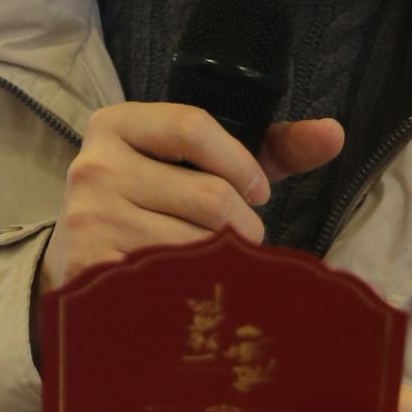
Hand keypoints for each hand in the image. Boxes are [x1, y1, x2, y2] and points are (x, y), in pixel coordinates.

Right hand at [41, 104, 344, 294]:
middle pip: (208, 195)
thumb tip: (333, 133)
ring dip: (224, 262)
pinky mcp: (93, 269)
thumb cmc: (153, 202)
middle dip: (243, 225)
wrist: (78, 260)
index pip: (193, 126)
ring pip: (198, 245)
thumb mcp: (199, 165)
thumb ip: (266, 148)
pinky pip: (174, 281)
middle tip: (239, 241)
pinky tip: (191, 286)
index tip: (256, 192)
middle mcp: (94, 166)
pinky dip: (196, 287)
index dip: (241, 165)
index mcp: (116, 124)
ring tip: (214, 264)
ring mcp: (89, 220)